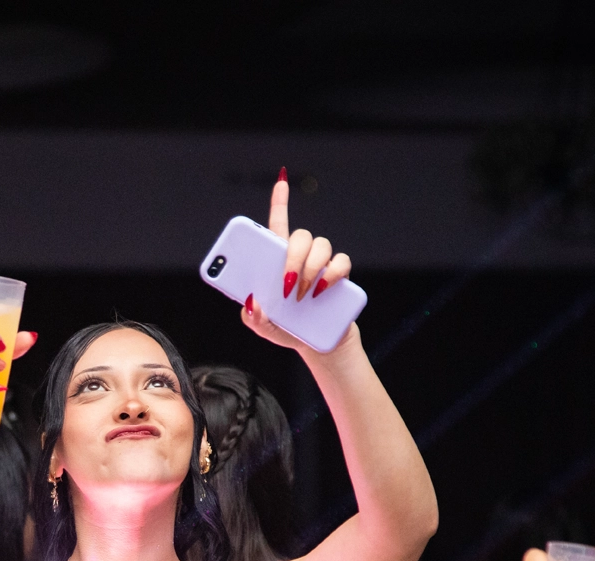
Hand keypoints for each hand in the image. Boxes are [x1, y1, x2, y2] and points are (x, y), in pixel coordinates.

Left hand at [240, 172, 357, 353]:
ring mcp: (323, 265)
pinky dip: (332, 275)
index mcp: (279, 262)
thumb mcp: (262, 327)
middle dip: (293, 257)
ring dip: (311, 269)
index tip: (281, 180)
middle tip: (287, 285)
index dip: (280, 201)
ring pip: (321, 246)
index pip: (279, 225)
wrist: (318, 346)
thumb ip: (252, 316)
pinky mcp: (341, 277)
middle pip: (300, 236)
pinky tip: (322, 291)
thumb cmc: (288, 330)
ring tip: (304, 295)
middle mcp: (302, 258)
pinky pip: (341, 263)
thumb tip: (252, 300)